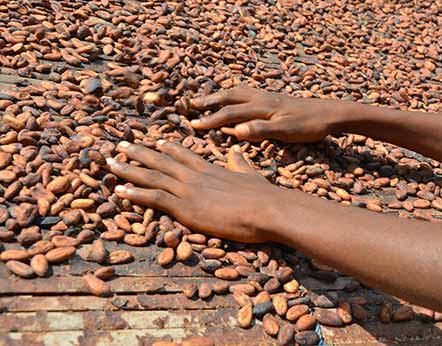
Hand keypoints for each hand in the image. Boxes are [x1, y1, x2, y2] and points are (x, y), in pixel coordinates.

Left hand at [106, 140, 286, 242]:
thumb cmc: (263, 196)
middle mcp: (195, 176)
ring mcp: (188, 190)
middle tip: (121, 145)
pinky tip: (118, 191)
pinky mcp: (185, 207)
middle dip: (140, 153)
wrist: (266, 208)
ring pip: (151, 176)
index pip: (184, 155)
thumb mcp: (250, 174)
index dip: (168, 148)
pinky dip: (134, 194)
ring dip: (129, 169)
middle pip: (161, 161)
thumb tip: (236, 150)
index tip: (156, 141)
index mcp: (210, 169)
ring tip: (111, 163)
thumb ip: (239, 162)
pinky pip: (153, 198)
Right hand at [189, 85, 344, 141]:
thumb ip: (260, 131)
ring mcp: (268, 95)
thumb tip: (235, 131)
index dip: (210, 119)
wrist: (331, 113)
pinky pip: (249, 91)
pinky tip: (237, 96)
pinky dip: (236, 92)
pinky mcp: (275, 97)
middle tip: (191, 105)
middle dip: (210, 101)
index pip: (229, 113)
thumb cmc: (310, 126)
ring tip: (208, 97)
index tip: (192, 126)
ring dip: (221, 94)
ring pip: (239, 91)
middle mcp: (262, 98)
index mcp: (261, 107)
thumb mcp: (285, 132)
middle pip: (230, 96)